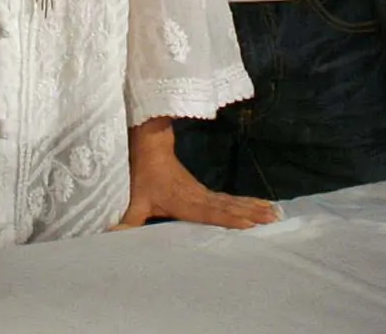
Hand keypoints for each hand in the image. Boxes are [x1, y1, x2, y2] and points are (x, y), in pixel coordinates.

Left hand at [111, 118, 278, 230]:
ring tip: (275, 213)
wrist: (149, 148)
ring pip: (232, 201)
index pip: (211, 212)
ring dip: (254, 207)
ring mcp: (203, 193)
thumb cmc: (141, 177)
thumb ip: (125, 222)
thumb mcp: (132, 201)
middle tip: (274, 219)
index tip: (250, 223)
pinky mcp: (203, 192)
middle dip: (252, 213)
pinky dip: (246, 203)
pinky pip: (228, 199)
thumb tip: (110, 237)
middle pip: (229, 206)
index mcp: (185, 201)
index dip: (230, 218)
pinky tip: (259, 206)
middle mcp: (199, 197)